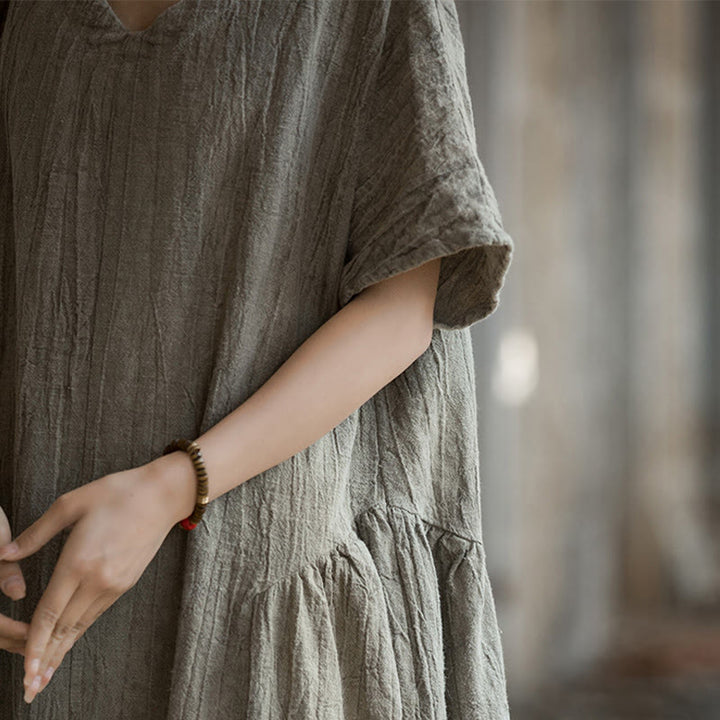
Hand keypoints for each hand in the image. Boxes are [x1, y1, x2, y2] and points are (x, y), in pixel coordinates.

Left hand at [0, 465, 183, 703]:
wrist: (164, 495)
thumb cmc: (118, 492)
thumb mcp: (72, 503)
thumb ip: (36, 532)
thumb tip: (5, 554)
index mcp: (79, 562)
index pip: (49, 614)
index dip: (33, 645)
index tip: (25, 671)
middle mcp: (97, 580)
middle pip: (64, 628)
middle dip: (44, 660)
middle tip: (30, 690)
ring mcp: (114, 584)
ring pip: (80, 625)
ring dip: (61, 651)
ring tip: (44, 676)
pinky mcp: (126, 582)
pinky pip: (95, 613)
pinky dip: (78, 632)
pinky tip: (68, 641)